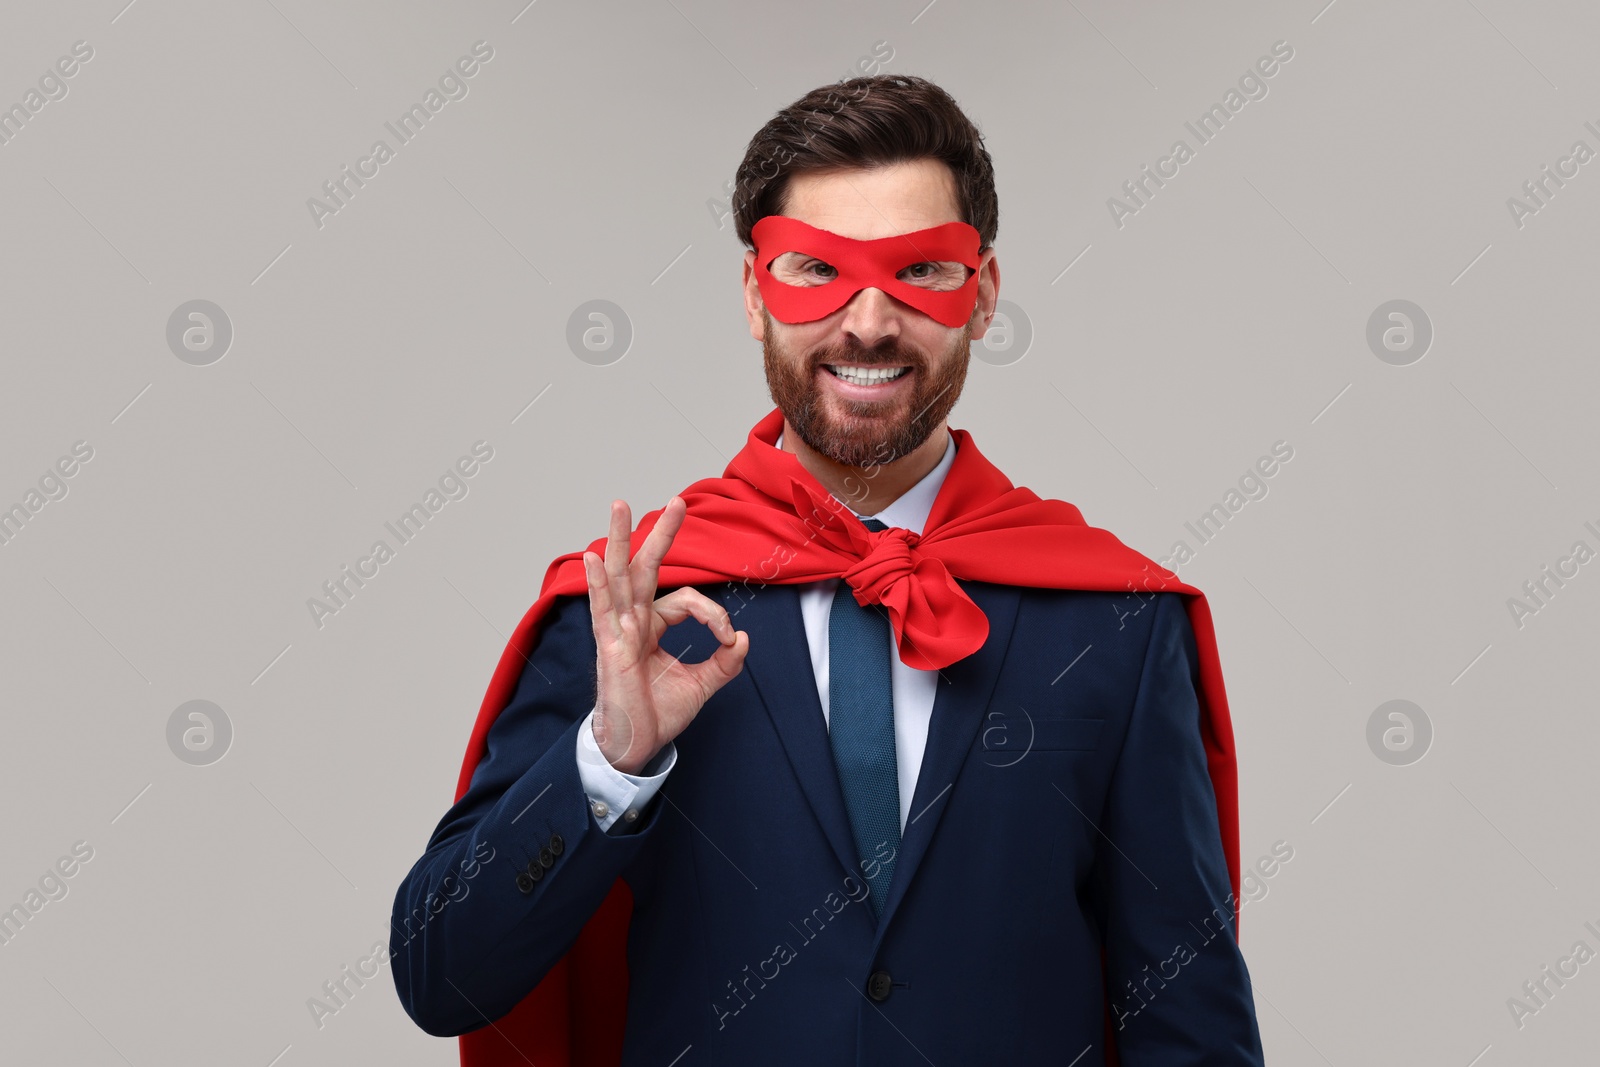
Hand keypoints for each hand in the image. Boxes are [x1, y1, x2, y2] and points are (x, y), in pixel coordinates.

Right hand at [584, 496, 748, 773]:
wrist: (636, 747)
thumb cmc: (659, 714)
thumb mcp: (702, 684)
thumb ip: (725, 662)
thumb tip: (744, 639)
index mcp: (652, 626)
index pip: (686, 601)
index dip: (714, 614)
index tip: (729, 639)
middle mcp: (633, 621)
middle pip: (644, 567)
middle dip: (661, 534)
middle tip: (677, 501)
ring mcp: (618, 631)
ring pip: (619, 576)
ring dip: (619, 539)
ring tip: (620, 505)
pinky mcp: (610, 648)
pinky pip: (602, 610)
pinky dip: (598, 583)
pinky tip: (593, 557)